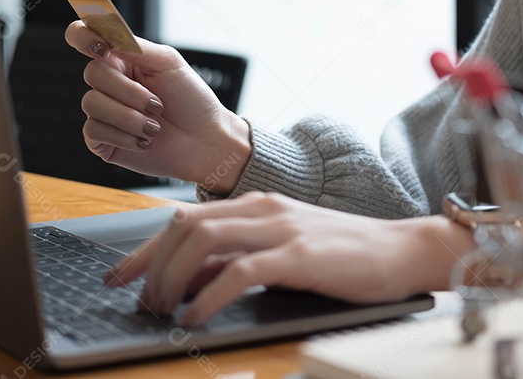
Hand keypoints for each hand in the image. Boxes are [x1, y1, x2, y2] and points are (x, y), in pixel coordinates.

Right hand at [64, 21, 250, 190]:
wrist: (203, 142)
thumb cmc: (191, 101)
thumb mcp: (167, 62)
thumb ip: (134, 46)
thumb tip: (105, 35)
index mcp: (121, 59)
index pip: (83, 36)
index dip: (82, 37)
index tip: (101, 48)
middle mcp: (108, 83)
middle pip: (92, 73)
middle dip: (129, 92)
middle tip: (157, 105)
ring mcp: (102, 111)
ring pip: (92, 104)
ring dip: (130, 117)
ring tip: (154, 127)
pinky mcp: (100, 139)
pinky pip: (94, 130)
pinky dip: (125, 136)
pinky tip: (144, 140)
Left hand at [103, 192, 477, 325]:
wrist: (404, 250)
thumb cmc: (344, 257)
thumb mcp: (280, 254)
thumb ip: (233, 261)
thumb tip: (184, 283)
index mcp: (255, 205)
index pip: (183, 219)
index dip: (144, 250)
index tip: (117, 277)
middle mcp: (262, 208)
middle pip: (184, 226)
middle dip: (150, 265)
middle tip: (138, 302)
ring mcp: (282, 228)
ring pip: (203, 240)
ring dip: (172, 279)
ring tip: (163, 311)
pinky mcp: (302, 254)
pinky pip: (241, 271)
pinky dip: (210, 295)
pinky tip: (197, 317)